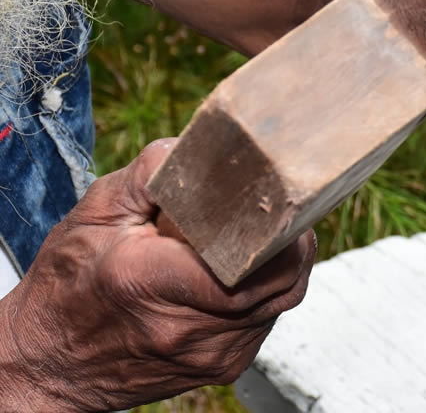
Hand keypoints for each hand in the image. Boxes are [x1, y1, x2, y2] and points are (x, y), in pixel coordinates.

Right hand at [0, 140, 314, 410]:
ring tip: (255, 238)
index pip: (245, 259)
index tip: (273, 201)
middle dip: (286, 237)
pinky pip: (268, 317)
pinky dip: (266, 289)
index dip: (274, 228)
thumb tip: (207, 145)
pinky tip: (241, 272)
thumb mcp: (98, 213)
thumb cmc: (70, 283)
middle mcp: (185, 327)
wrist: (52, 363)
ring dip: (280, 262)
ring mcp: (210, 354)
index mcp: (149, 281)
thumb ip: (155, 172)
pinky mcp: (225, 366)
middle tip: (274, 209)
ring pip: (283, 297)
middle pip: (280, 277)